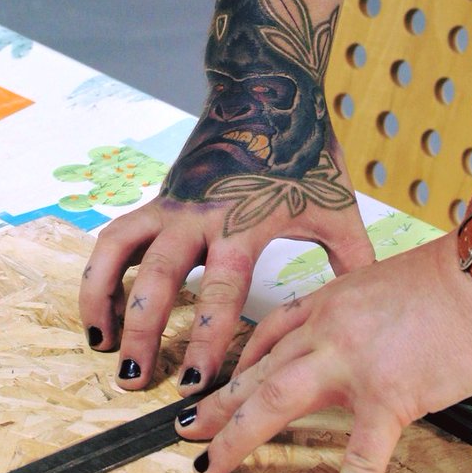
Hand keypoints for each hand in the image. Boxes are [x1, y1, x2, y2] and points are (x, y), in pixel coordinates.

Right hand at [78, 127, 374, 393]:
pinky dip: (100, 272)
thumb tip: (373, 312)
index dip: (208, 339)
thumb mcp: (336, 208)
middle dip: (146, 332)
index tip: (199, 382)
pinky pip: (116, 236)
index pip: (222, 290)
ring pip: (121, 252)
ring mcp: (173, 204)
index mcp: (245, 223)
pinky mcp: (158, 198)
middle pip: (160, 278)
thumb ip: (353, 262)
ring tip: (101, 347)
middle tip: (136, 381)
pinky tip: (98, 307)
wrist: (268, 90)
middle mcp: (200, 216)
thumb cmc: (305, 151)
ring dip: (106, 300)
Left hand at [176, 230, 471, 472]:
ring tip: (210, 466)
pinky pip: (359, 455)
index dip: (241, 364)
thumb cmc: (457, 277)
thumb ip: (368, 315)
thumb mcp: (392, 284)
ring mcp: (352, 361)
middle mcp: (329, 327)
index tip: (223, 384)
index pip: (271, 332)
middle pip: (257, 368)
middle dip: (217, 402)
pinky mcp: (390, 395)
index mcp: (332, 298)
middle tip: (185, 428)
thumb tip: (370, 344)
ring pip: (274, 400)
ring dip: (235, 435)